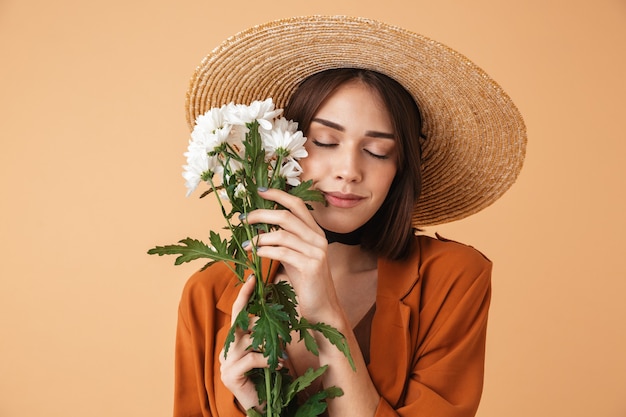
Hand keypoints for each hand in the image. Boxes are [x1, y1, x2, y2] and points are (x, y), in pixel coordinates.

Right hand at [219, 276, 267, 410]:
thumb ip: (268, 334)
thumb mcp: (270, 351)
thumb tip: (277, 311)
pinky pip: (250, 358)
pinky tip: (278, 365)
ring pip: (247, 340)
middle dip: (256, 315)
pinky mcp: (229, 376)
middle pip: (239, 323)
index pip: (238, 313)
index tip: (252, 278)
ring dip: (268, 344)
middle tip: (270, 307)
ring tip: (282, 352)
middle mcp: (227, 350)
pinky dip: (267, 359)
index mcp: (236, 342)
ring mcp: (225, 363)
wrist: (266, 407)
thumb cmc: (270, 378)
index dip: (244, 295)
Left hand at [244, 188, 341, 323]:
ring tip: (246, 243)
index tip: (259, 191)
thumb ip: (283, 241)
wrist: (323, 308)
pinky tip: (255, 254)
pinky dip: (265, 251)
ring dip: (260, 236)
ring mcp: (316, 251)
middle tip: (244, 218)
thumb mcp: (294, 256)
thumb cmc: (305, 283)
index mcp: (315, 232)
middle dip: (262, 214)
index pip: (297, 204)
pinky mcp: (311, 266)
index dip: (278, 194)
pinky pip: (282, 252)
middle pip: (286, 215)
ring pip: (282, 233)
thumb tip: (259, 228)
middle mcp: (318, 238)